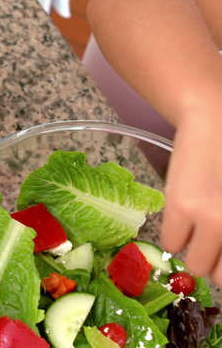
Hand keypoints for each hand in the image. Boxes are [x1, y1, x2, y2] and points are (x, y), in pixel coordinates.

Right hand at [160, 111, 221, 284]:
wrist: (216, 119)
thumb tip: (221, 248)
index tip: (221, 257)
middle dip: (218, 267)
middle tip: (215, 248)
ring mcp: (212, 220)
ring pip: (196, 266)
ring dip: (195, 255)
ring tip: (197, 235)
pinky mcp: (182, 208)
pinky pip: (170, 244)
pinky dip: (173, 239)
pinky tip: (181, 220)